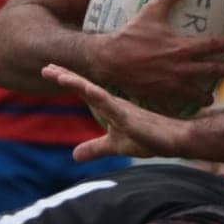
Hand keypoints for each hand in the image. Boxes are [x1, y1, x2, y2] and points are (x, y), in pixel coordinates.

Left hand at [43, 64, 192, 160]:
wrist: (178, 139)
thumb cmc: (151, 137)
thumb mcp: (116, 146)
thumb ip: (95, 148)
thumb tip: (74, 156)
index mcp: (110, 107)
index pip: (85, 90)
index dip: (67, 80)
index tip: (48, 70)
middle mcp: (114, 103)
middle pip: (85, 87)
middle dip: (65, 76)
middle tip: (46, 67)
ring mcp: (122, 109)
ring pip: (95, 93)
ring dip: (77, 83)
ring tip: (59, 76)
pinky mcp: (131, 118)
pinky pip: (112, 106)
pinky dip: (99, 97)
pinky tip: (89, 90)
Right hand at [90, 0, 223, 110]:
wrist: (110, 59)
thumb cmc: (131, 35)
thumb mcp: (151, 11)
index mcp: (183, 48)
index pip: (212, 45)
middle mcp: (182, 68)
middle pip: (211, 70)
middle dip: (222, 69)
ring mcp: (172, 84)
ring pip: (197, 93)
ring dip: (206, 94)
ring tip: (210, 96)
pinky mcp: (161, 96)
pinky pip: (178, 104)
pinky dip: (184, 106)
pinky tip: (186, 108)